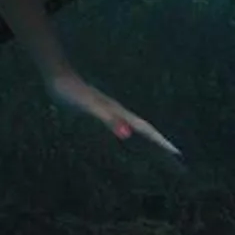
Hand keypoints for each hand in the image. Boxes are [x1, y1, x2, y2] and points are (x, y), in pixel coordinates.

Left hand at [50, 74, 180, 157]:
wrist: (58, 76)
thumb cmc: (71, 93)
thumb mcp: (89, 108)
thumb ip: (108, 119)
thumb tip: (127, 135)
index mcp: (120, 112)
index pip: (146, 129)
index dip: (161, 141)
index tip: (176, 153)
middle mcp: (119, 111)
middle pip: (144, 129)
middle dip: (160, 142)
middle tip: (174, 157)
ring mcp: (110, 110)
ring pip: (134, 127)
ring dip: (146, 139)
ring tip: (157, 152)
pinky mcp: (100, 111)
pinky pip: (121, 126)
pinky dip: (129, 134)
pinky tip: (126, 139)